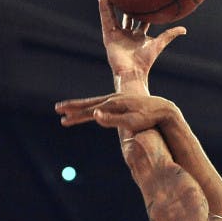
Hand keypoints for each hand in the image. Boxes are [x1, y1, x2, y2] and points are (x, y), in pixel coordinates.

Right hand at [55, 93, 180, 131]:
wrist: (163, 109)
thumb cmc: (148, 119)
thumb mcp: (131, 121)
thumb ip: (112, 119)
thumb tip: (94, 115)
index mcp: (113, 104)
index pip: (90, 111)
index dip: (75, 115)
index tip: (63, 119)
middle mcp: (113, 99)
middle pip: (89, 104)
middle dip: (73, 107)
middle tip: (58, 109)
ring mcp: (118, 99)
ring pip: (95, 103)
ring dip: (81, 107)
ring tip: (70, 110)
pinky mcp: (123, 102)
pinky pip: (103, 104)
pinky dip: (94, 107)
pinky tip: (93, 110)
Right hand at [99, 0, 185, 88]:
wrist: (133, 71)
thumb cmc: (146, 60)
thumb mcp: (160, 44)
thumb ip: (170, 35)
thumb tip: (184, 29)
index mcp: (139, 37)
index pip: (140, 21)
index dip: (141, 10)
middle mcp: (128, 35)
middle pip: (126, 18)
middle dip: (125, 6)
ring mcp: (118, 35)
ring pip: (114, 17)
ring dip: (112, 5)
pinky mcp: (108, 36)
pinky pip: (106, 20)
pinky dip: (104, 10)